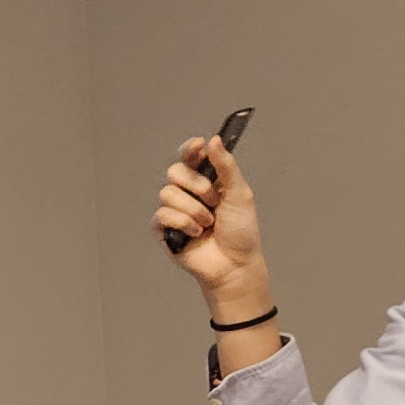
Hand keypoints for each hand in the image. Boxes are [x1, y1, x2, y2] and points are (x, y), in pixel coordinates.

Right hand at [157, 135, 269, 317]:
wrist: (234, 264)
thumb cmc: (241, 231)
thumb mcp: (240, 194)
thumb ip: (226, 166)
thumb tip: (214, 139)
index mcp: (206, 180)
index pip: (190, 156)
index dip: (190, 149)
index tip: (198, 146)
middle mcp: (188, 192)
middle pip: (174, 172)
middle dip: (196, 185)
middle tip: (213, 201)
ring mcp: (175, 210)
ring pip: (168, 194)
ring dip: (193, 210)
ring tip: (208, 224)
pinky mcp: (165, 229)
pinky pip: (162, 215)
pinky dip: (183, 223)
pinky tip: (196, 234)